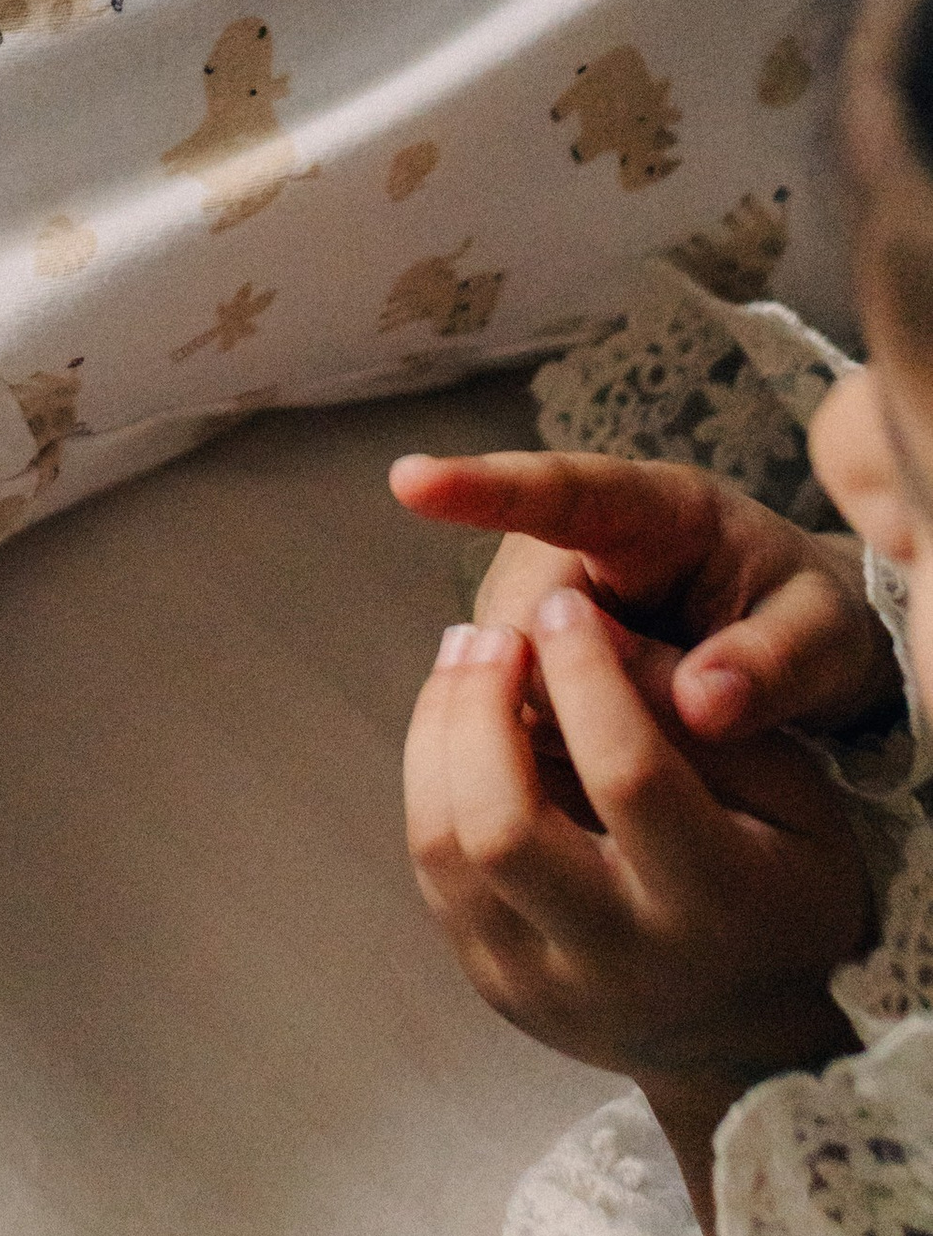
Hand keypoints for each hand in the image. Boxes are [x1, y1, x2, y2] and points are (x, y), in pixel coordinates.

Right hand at [391, 447, 900, 745]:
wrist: (796, 640)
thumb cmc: (809, 620)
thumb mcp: (824, 638)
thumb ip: (773, 664)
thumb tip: (704, 705)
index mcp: (652, 508)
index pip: (559, 492)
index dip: (484, 488)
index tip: (411, 482)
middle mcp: (570, 542)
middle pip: (521, 624)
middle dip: (579, 694)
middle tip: (681, 715)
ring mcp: (535, 595)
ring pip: (509, 677)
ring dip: (570, 726)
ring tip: (667, 721)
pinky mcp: (522, 648)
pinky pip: (514, 707)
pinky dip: (559, 744)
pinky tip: (618, 753)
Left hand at [404, 593, 874, 1230]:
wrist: (752, 1039)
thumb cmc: (780, 884)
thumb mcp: (793, 794)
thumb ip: (701, 713)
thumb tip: (594, 632)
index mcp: (716, 907)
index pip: (626, 777)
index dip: (584, 675)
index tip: (566, 605)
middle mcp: (621, 959)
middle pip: (502, 829)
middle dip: (479, 707)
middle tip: (492, 632)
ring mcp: (546, 985)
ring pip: (445, 851)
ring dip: (438, 734)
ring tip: (464, 658)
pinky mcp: (498, 987)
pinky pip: (434, 874)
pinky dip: (430, 782)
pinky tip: (456, 724)